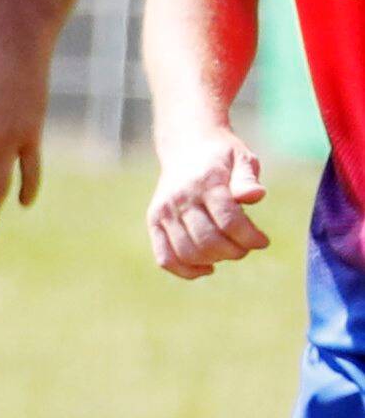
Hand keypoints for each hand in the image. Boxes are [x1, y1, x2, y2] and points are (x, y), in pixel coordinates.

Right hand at [150, 130, 272, 278]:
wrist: (186, 146)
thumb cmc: (222, 157)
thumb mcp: (241, 159)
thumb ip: (247, 179)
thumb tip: (255, 195)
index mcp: (205, 183)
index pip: (228, 221)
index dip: (250, 237)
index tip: (263, 241)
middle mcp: (179, 199)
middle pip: (208, 240)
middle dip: (235, 251)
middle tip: (247, 247)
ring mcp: (163, 212)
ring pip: (187, 252)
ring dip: (214, 260)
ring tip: (229, 252)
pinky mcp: (154, 222)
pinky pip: (165, 257)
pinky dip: (185, 270)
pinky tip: (207, 268)